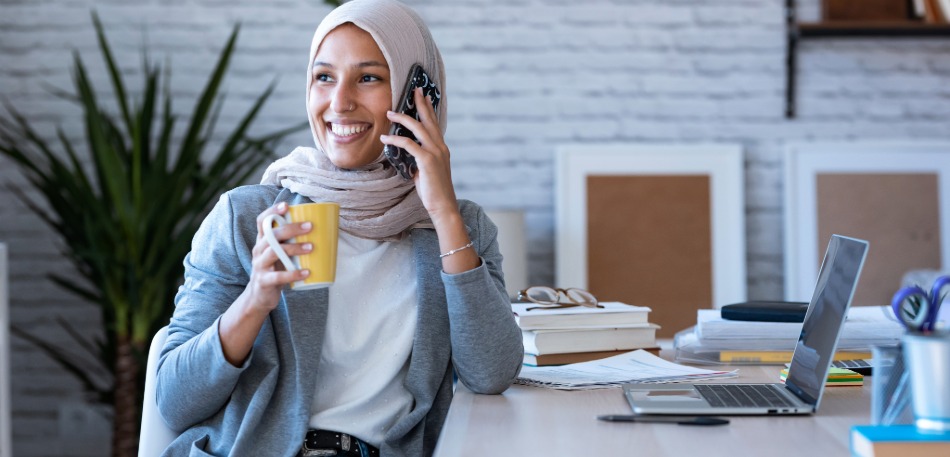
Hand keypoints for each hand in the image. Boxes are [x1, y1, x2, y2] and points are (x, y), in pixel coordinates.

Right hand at [244, 202, 312, 313]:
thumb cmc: (275, 270)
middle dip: (291, 229)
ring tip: (311, 247)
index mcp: (262, 241)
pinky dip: (293, 274)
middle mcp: (258, 250)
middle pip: (271, 235)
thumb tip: (323, 231)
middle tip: (310, 227)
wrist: (259, 297)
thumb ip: (291, 243)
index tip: (286, 206)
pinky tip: (306, 272)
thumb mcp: (280, 254)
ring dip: (294, 248)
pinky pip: (278, 276)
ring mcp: (259, 266)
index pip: (262, 221)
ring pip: (273, 252)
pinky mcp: (264, 281)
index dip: (272, 211)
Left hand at [381, 87, 458, 224]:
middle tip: (414, 90)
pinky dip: (395, 140)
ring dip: (402, 118)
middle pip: (428, 120)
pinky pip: (408, 144)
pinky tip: (385, 139)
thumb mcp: (426, 171)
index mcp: (441, 148)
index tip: (424, 96)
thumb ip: (418, 160)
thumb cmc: (434, 191)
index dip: (429, 109)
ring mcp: (435, 153)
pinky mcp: (427, 160)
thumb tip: (406, 154)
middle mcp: (440, 147)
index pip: (434, 124)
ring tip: (390, 113)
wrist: (443, 206)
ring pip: (418, 128)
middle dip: (420, 103)